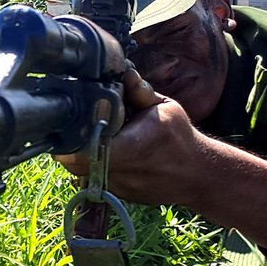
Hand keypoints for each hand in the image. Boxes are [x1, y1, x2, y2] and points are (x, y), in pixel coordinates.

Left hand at [55, 67, 215, 207]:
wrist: (198, 174)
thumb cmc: (182, 138)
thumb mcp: (166, 108)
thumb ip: (140, 92)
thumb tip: (123, 71)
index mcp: (131, 147)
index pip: (83, 148)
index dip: (68, 136)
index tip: (69, 121)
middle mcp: (121, 172)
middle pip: (74, 161)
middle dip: (69, 142)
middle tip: (73, 125)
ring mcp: (118, 188)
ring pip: (80, 171)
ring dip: (79, 153)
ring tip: (87, 135)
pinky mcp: (118, 195)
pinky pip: (93, 178)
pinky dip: (92, 164)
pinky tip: (102, 150)